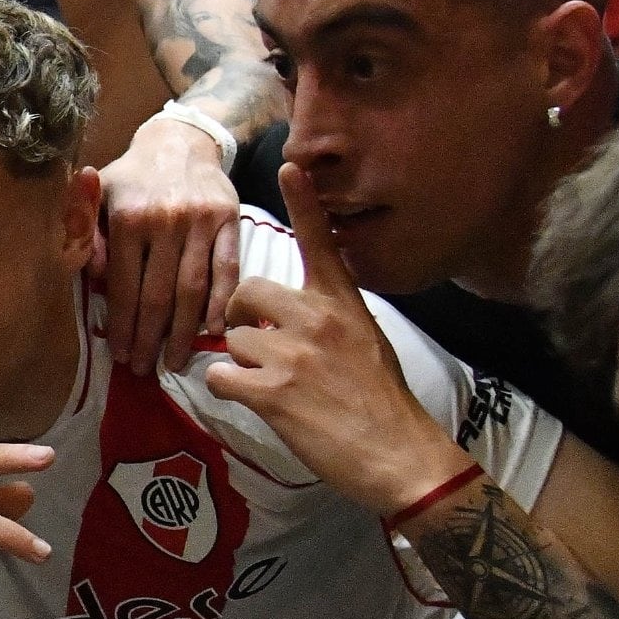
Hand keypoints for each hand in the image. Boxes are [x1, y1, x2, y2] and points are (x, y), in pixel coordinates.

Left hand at [92, 113, 240, 372]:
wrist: (182, 140)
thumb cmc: (133, 177)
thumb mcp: (99, 194)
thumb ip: (87, 231)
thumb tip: (94, 276)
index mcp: (128, 217)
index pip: (124, 286)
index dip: (122, 325)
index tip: (120, 354)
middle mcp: (164, 221)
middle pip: (158, 295)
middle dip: (149, 338)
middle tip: (145, 369)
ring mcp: (200, 222)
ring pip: (192, 289)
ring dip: (184, 332)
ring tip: (176, 362)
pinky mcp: (230, 221)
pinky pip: (227, 270)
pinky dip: (223, 303)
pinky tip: (215, 331)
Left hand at [197, 162, 475, 512]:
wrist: (398, 453)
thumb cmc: (384, 403)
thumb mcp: (368, 342)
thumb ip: (330, 320)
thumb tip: (292, 319)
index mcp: (343, 303)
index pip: (320, 243)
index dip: (303, 202)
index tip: (291, 166)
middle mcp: (316, 318)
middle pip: (247, 292)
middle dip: (241, 317)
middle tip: (257, 344)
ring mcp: (293, 353)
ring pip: (233, 340)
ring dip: (242, 364)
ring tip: (274, 387)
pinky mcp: (272, 391)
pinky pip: (220, 377)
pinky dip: (227, 391)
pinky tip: (253, 401)